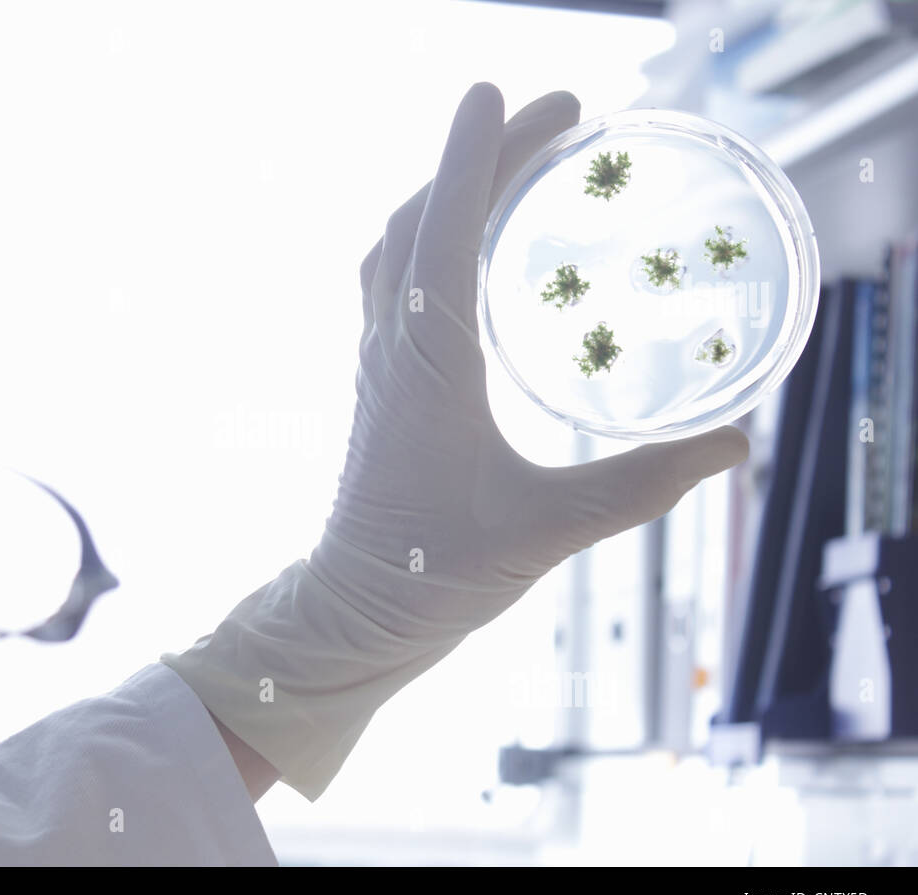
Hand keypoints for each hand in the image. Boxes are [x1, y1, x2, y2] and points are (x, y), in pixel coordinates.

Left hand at [164, 85, 748, 800]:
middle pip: (424, 216)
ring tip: (515, 162)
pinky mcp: (377, 378)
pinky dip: (430, 233)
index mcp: (427, 364)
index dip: (476, 156)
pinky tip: (468, 246)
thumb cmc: (435, 573)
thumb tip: (730, 443)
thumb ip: (640, 486)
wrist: (355, 610)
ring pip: (399, 242)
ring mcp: (376, 358)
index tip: (509, 94)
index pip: (445, 230)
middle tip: (558, 116)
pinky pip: (393, 276)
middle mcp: (392, 345)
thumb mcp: (548, 531)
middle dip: (482, 154)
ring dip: (450, 187)